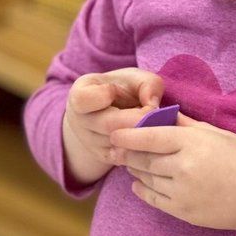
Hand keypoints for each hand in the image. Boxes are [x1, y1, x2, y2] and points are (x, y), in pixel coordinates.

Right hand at [62, 69, 163, 186]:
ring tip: (154, 123)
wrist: (110, 112)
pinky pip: (126, 157)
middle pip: (108, 125)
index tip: (115, 90)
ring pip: (120, 143)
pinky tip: (150, 138)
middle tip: (155, 112)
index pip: (83, 99)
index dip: (104, 94)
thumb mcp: (132, 78)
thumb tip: (154, 106)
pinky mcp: (105, 158)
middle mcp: (80, 122)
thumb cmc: (121, 90)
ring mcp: (90, 144)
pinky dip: (142, 148)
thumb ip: (147, 84)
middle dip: (136, 118)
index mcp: (80, 96)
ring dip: (142, 134)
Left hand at [109, 114, 235, 232]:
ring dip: (134, 169)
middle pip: (144, 159)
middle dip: (126, 153)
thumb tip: (162, 112)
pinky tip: (138, 183)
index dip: (127, 135)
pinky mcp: (182, 212)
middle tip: (114, 148)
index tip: (113, 132)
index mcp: (193, 144)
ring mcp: (181, 193)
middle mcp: (183, 168)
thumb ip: (186, 124)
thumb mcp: (218, 134)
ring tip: (128, 162)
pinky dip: (142, 189)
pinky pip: (154, 199)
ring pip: (146, 178)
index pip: (150, 137)